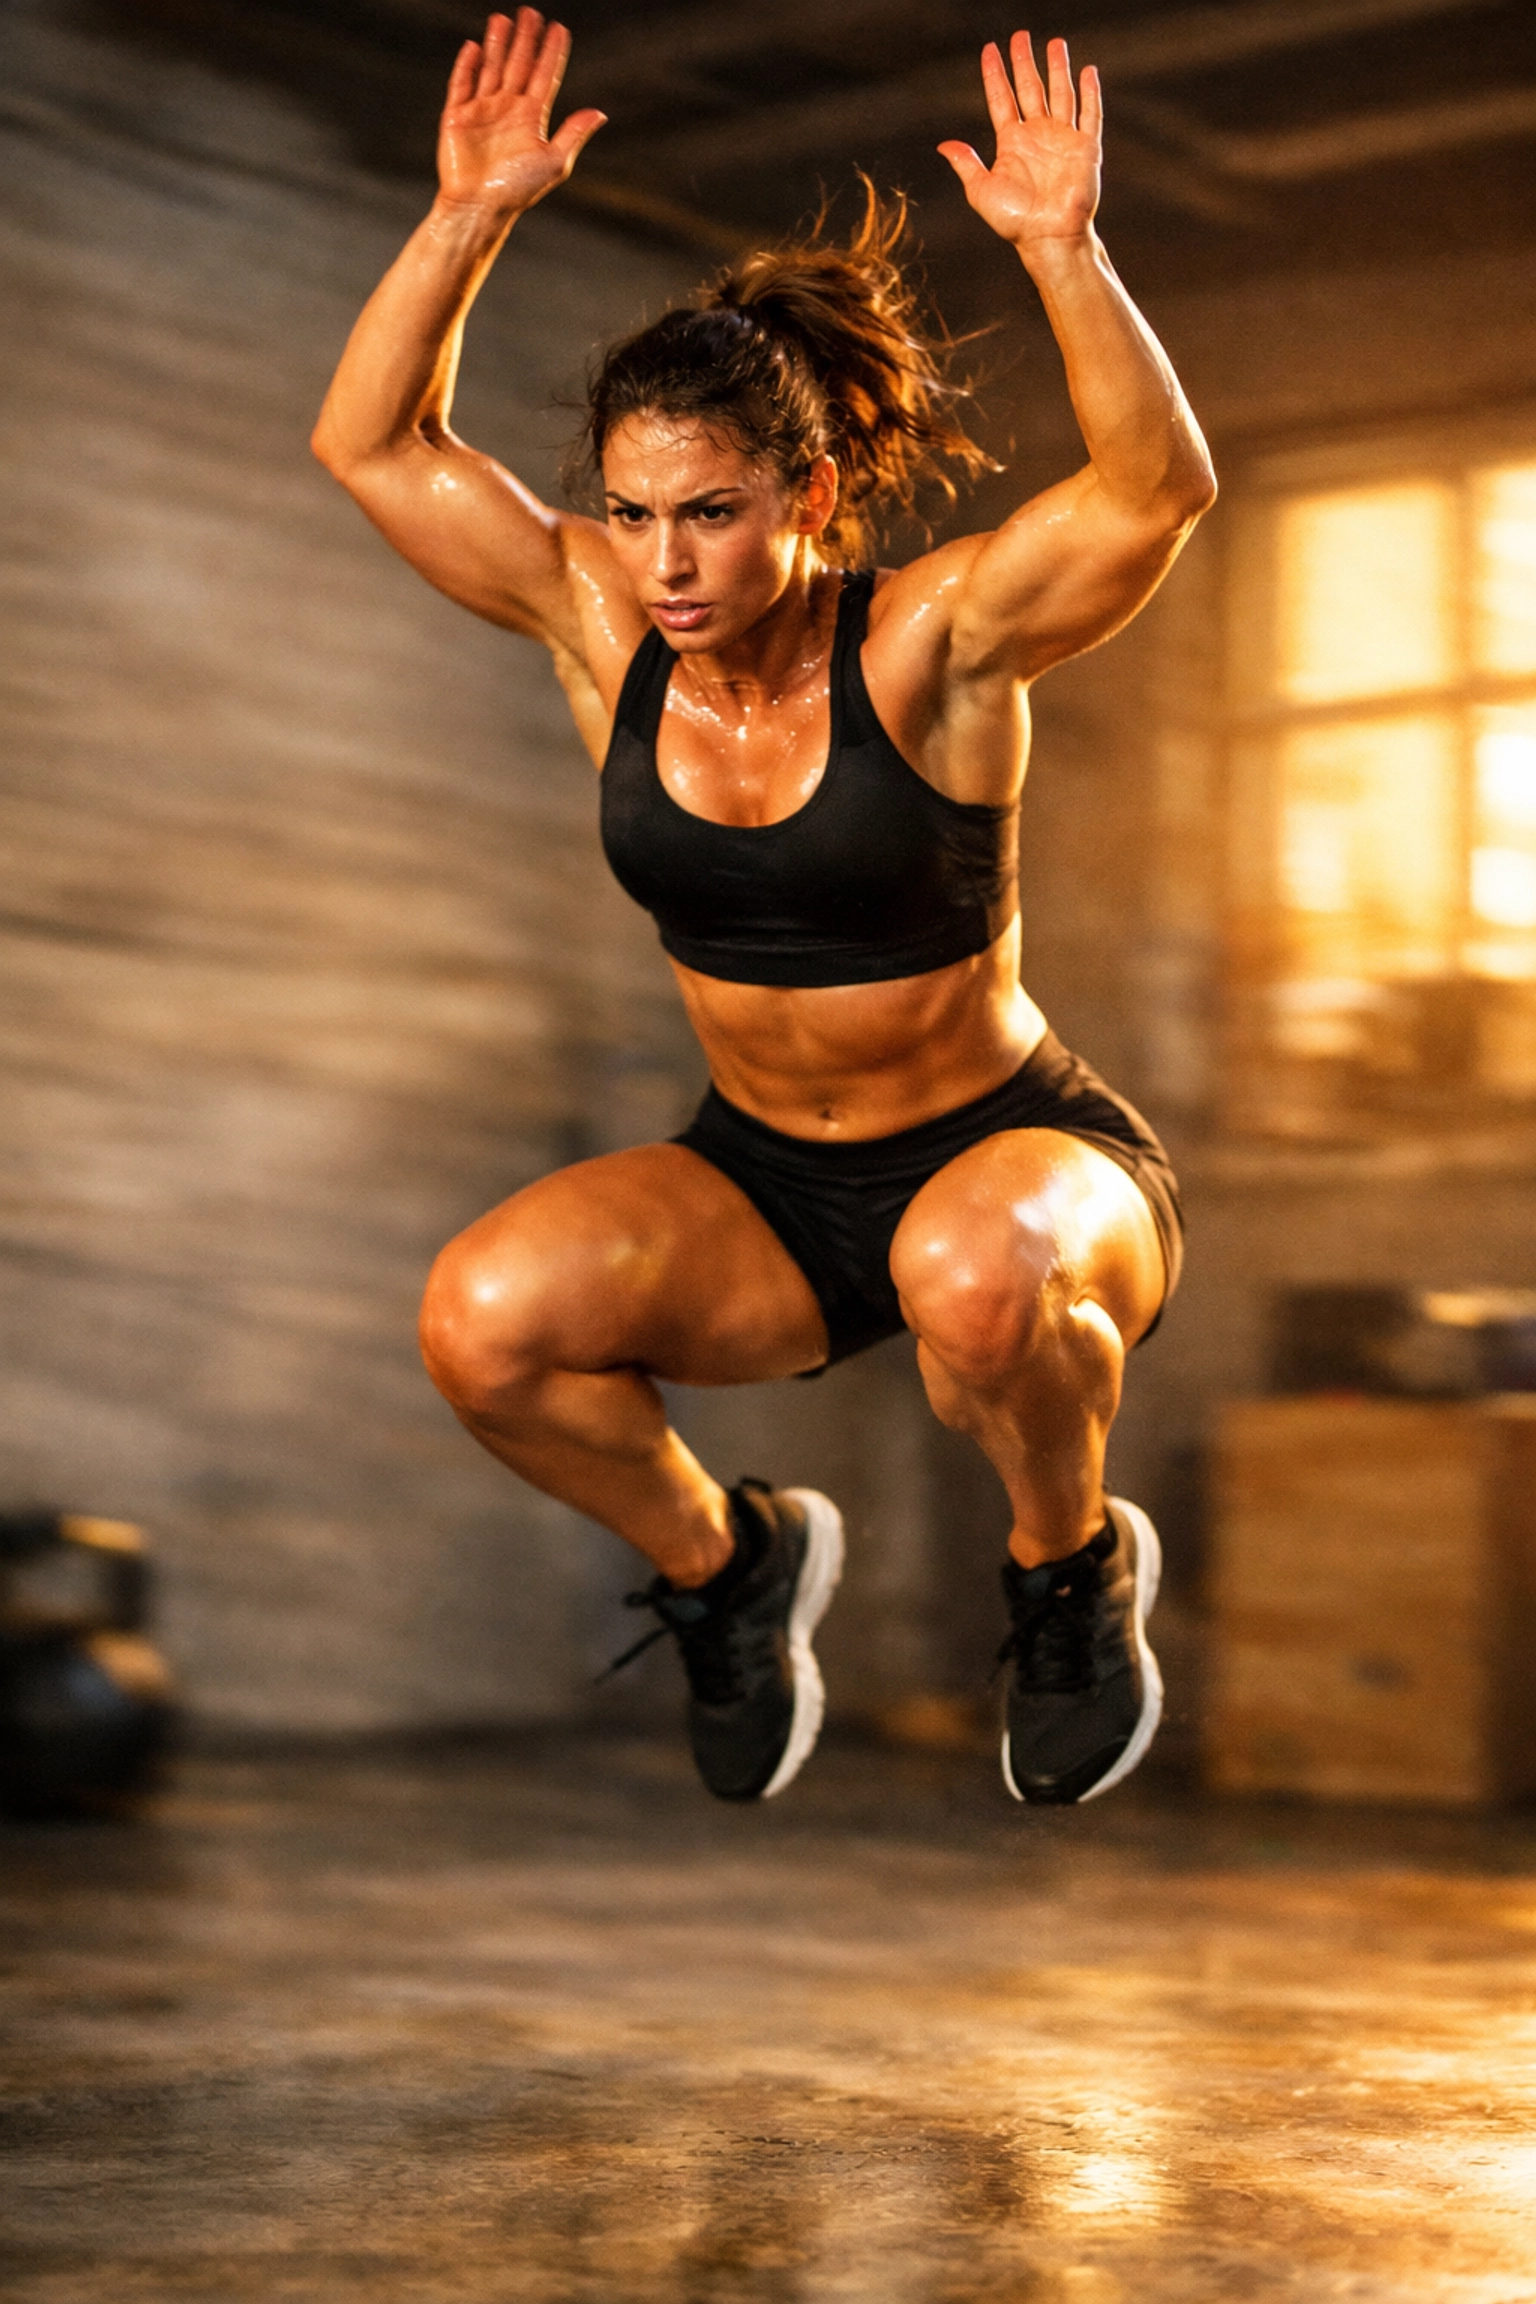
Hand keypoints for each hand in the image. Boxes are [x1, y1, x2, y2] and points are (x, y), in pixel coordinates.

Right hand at [436, 9, 604, 215]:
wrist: (478, 206)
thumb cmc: (518, 190)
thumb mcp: (554, 162)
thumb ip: (574, 134)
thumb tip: (600, 113)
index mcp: (531, 119)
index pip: (544, 77)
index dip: (552, 53)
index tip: (560, 28)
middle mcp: (508, 110)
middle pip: (518, 65)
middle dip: (526, 40)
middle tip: (531, 13)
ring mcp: (482, 110)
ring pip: (492, 68)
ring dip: (498, 45)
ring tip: (503, 19)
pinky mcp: (457, 116)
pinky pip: (462, 84)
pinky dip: (467, 66)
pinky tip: (474, 48)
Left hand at [938, 33, 1100, 253]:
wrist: (1049, 237)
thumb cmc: (1015, 220)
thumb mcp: (981, 191)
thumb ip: (965, 164)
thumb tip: (942, 145)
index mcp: (1012, 143)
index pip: (1002, 98)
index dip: (995, 74)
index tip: (990, 49)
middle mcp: (1037, 135)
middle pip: (1030, 88)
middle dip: (1025, 62)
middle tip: (1020, 36)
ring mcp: (1063, 139)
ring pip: (1061, 94)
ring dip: (1058, 68)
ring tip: (1055, 43)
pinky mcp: (1086, 148)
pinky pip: (1090, 114)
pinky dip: (1091, 92)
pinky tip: (1088, 71)